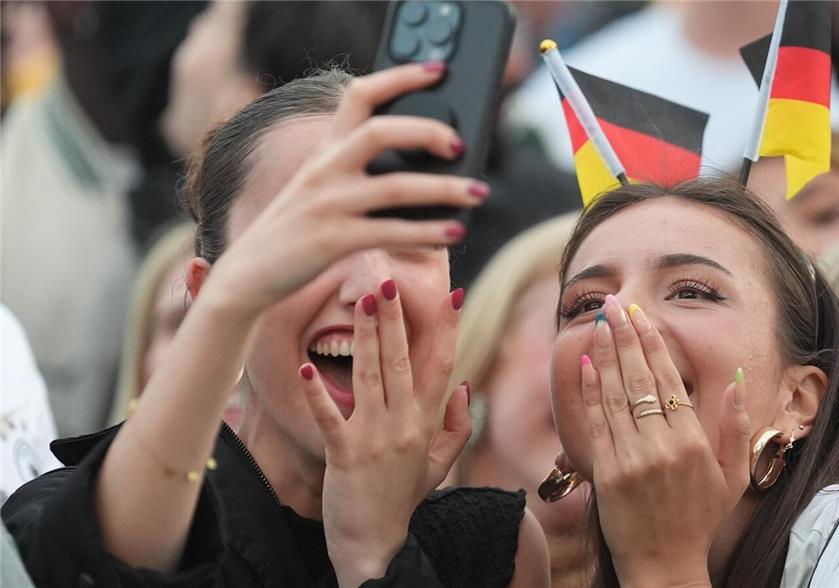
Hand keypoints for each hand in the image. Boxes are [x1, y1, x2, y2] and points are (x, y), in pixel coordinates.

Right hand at [201, 63, 486, 318]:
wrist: (248, 274)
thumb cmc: (295, 231)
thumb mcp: (318, 188)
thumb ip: (357, 171)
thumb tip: (424, 171)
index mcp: (324, 150)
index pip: (359, 95)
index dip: (400, 77)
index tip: (437, 70)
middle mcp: (325, 170)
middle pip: (380, 131)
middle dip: (427, 132)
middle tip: (460, 144)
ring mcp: (328, 204)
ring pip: (396, 188)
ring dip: (445, 190)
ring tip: (478, 193)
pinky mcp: (333, 241)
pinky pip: (390, 232)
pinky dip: (428, 231)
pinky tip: (454, 232)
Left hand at [299, 282, 470, 587]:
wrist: (375, 544)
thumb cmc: (402, 498)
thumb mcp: (439, 464)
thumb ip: (456, 425)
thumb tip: (464, 385)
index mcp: (426, 422)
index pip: (440, 364)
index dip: (447, 328)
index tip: (453, 294)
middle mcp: (405, 424)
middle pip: (402, 361)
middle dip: (396, 319)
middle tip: (388, 282)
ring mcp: (376, 438)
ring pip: (371, 377)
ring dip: (366, 337)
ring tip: (362, 301)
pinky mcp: (344, 455)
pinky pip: (330, 417)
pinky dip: (318, 392)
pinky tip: (307, 367)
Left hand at [582, 296, 750, 586]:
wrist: (664, 564)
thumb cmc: (700, 519)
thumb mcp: (733, 476)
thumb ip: (735, 426)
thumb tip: (736, 379)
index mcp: (695, 442)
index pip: (671, 379)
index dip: (653, 343)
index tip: (641, 314)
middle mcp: (663, 445)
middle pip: (640, 377)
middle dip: (624, 335)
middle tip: (612, 304)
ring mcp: (632, 458)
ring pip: (615, 394)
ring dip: (604, 354)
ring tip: (597, 323)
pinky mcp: (606, 471)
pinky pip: (596, 421)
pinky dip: (590, 390)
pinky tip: (585, 364)